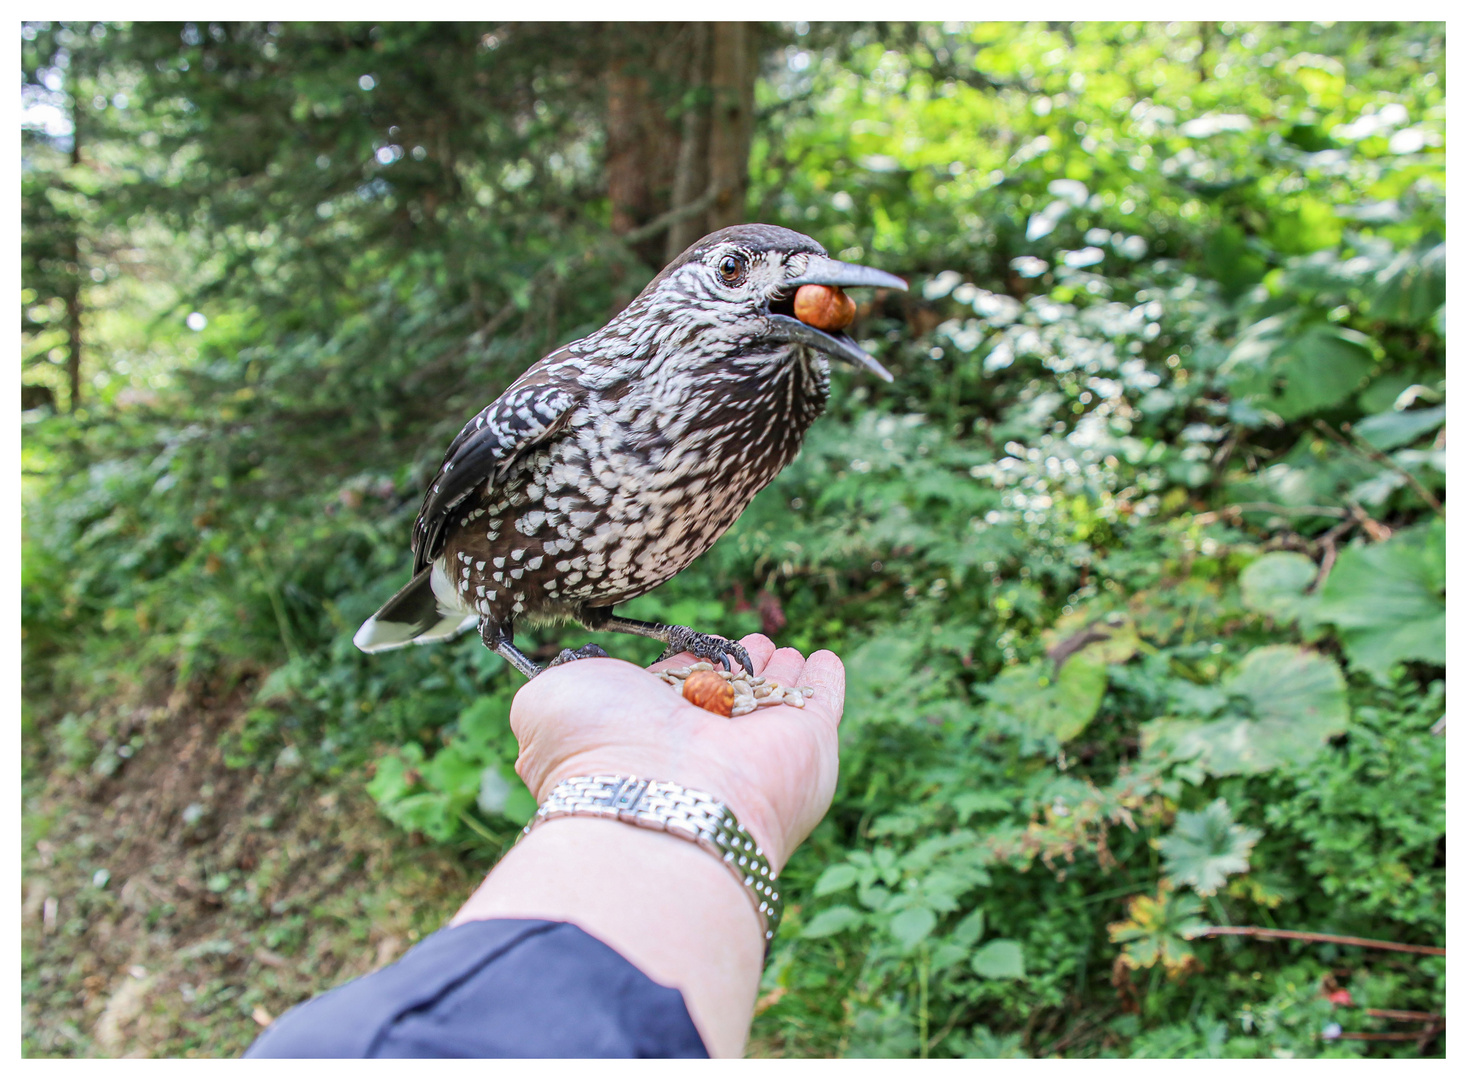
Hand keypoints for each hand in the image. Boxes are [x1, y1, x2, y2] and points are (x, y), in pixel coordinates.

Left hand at [510, 633, 844, 871]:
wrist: (664, 803)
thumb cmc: (597, 752)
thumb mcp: (546, 701)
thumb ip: (553, 682)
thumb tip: (556, 684)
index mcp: (642, 735)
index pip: (669, 695)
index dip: (680, 671)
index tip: (687, 652)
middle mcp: (699, 745)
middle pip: (726, 699)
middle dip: (737, 669)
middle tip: (751, 643)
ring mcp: (755, 747)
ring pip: (772, 699)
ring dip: (780, 672)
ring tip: (780, 650)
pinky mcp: (807, 744)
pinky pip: (820, 704)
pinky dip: (825, 682)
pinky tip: (825, 662)